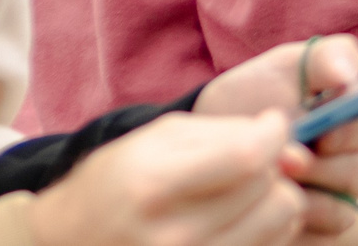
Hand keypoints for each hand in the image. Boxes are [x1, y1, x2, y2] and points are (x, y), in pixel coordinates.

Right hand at [25, 111, 317, 245]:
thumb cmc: (118, 181)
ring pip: (281, 222)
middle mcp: (174, 237)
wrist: (75, 242)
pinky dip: (269, 227)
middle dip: (273, 164)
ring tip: (248, 188)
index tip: (272, 123)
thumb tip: (282, 136)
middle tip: (252, 157)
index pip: (248, 158)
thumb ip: (222, 131)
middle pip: (270, 191)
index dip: (274, 134)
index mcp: (154, 186)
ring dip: (274, 198)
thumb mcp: (156, 139)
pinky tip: (242, 216)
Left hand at [197, 36, 357, 234]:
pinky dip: (301, 220)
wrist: (212, 142)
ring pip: (345, 204)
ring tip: (273, 180)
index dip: (351, 130)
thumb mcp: (280, 66)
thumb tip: (348, 73)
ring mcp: (337, 192)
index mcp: (351, 114)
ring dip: (310, 195)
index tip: (324, 132)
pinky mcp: (322, 225)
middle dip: (323, 167)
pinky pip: (327, 231)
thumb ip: (322, 58)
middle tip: (285, 159)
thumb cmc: (251, 96)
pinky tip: (273, 204)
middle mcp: (352, 155)